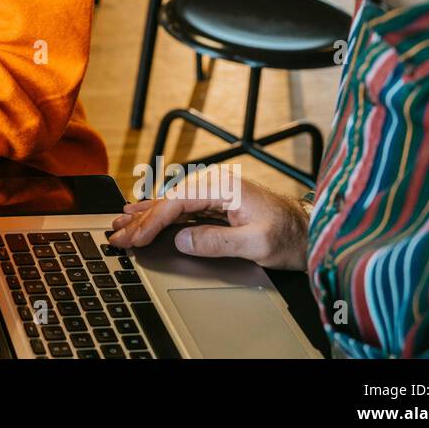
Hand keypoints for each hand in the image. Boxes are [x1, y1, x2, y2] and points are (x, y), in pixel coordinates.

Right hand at [107, 168, 309, 269]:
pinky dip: (159, 214)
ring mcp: (215, 192)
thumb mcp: (256, 243)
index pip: (176, 203)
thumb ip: (217, 241)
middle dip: (140, 219)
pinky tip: (143, 215)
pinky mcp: (216, 202)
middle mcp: (216, 184)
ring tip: (120, 224)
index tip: (136, 239)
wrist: (312, 232)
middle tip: (116, 235)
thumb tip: (182, 239)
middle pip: (168, 200)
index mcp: (223, 187)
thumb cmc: (291, 236)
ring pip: (171, 203)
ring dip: (145, 216)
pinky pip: (181, 208)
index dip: (152, 222)